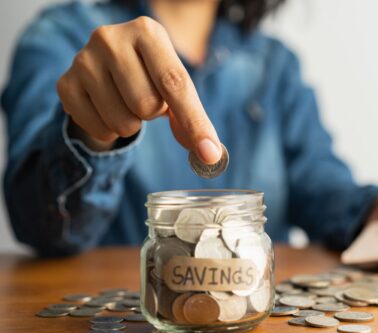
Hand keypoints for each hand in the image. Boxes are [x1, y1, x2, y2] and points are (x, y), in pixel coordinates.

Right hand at [57, 16, 220, 162]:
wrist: (106, 69)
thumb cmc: (149, 77)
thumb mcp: (175, 88)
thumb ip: (193, 118)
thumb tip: (210, 154)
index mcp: (147, 32)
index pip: (175, 83)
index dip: (194, 122)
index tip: (209, 154)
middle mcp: (111, 38)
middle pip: (146, 105)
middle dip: (152, 113)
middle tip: (145, 99)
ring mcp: (83, 60)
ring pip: (123, 122)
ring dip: (132, 124)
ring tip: (126, 103)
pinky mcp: (65, 84)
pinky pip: (100, 129)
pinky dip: (109, 130)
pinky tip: (106, 109)